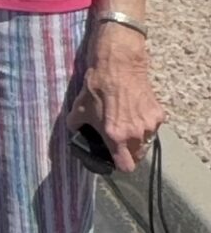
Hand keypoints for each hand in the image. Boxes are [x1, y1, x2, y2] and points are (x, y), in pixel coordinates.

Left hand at [67, 23, 165, 172]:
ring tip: (126, 124)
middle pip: (137, 156)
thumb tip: (74, 133)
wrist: (118, 66)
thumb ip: (76, 126)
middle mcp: (135, 134)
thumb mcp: (79, 108)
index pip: (126, 166)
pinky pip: (152, 127)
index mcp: (115, 136)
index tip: (114, 159)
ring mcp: (149, 124)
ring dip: (137, 138)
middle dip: (128, 152)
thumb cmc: (96, 87)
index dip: (120, 164)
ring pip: (146, 142)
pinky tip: (134, 112)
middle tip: (118, 140)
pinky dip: (145, 124)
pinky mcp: (158, 114)